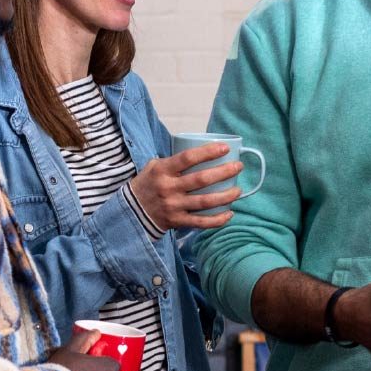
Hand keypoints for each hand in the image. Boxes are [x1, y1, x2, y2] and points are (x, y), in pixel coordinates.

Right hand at [127, 144, 246, 230]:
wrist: (132, 211)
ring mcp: (173, 206)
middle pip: (201, 179)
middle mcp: (168, 188)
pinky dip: (218, 219)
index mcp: (163, 170)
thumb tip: (203, 153)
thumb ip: (175, 161)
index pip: (187, 158)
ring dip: (226, 196)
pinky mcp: (177, 221)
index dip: (208, 152)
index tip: (225, 148)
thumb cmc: (149, 184)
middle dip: (224, 172)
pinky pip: (201, 222)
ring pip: (205, 202)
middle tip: (238, 167)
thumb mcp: (155, 166)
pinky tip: (229, 213)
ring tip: (238, 190)